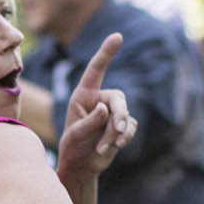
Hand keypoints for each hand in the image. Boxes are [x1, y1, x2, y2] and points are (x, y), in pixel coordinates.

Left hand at [55, 34, 136, 185]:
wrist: (81, 166)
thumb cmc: (73, 147)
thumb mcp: (75, 135)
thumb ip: (90, 122)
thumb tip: (105, 110)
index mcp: (84, 95)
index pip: (96, 69)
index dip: (106, 53)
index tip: (117, 37)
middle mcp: (99, 100)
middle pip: (118, 99)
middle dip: (119, 116)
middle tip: (116, 133)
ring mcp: (112, 113)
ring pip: (125, 116)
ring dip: (116, 133)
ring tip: (104, 148)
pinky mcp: (122, 126)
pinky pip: (130, 127)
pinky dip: (123, 138)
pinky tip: (114, 147)